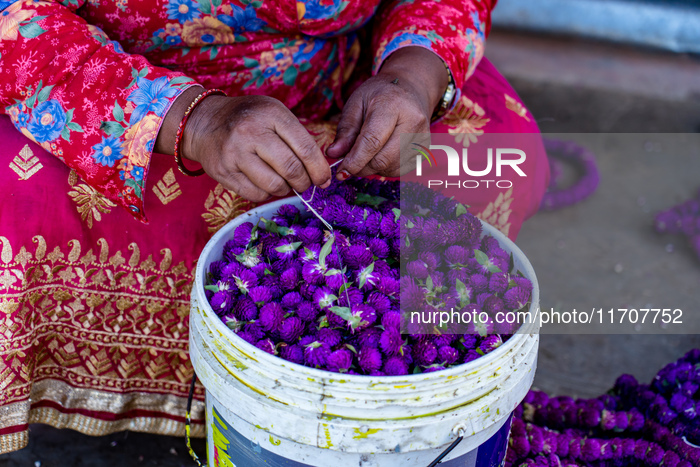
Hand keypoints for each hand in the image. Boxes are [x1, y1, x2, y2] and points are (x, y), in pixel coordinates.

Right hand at [156, 90, 330, 201]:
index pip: (305, 149)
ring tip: (284, 182)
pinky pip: (256, 194)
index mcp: (271, 114)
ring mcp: (234, 153)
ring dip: (286, 189)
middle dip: (304, 182)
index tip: (324, 179)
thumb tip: (322, 171)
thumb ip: (298, 137)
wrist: (203, 122)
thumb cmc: (248, 118)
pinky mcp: (223, 172)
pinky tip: (265, 183)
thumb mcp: (274, 114)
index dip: (319, 170)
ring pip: (275, 186)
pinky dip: (267, 193)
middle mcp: (251, 132)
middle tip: (304, 183)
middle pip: (291, 170)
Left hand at [327, 47, 448, 178]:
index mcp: (393, 105)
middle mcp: (413, 122)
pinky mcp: (425, 149)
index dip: (355, 160)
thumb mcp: (357, 103)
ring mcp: (422, 137)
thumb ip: (345, 130)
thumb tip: (333, 154)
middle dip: (362, 167)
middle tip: (348, 164)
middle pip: (383, 159)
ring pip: (391, 168)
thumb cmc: (380, 95)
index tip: (340, 171)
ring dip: (373, 169)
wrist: (411, 88)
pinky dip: (385, 168)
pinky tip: (379, 155)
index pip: (372, 141)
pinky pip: (401, 170)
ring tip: (364, 155)